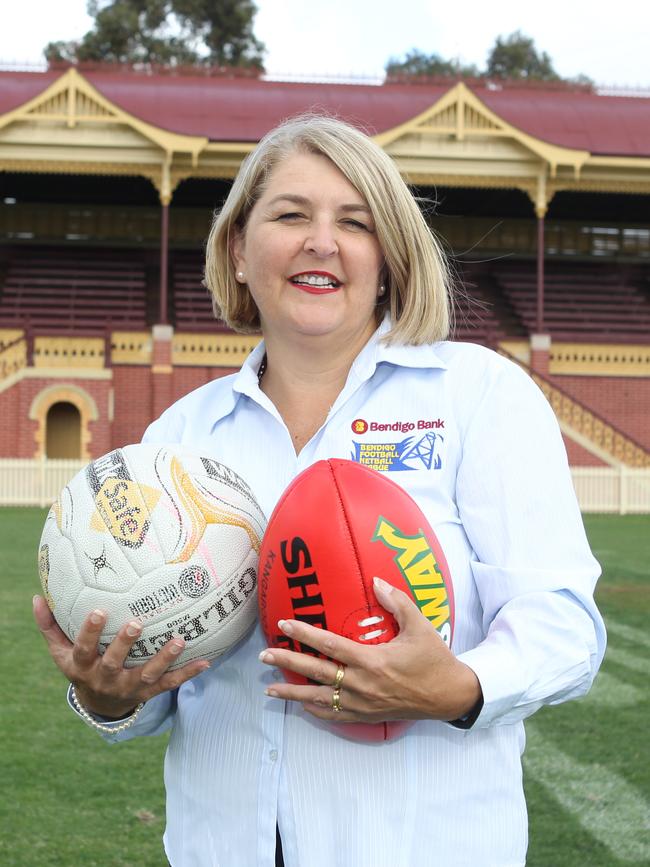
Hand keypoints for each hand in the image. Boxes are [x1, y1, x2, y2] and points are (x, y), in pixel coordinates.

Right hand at [33, 595, 209, 718]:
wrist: (100, 705)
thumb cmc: (81, 666)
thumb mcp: (61, 651)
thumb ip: (51, 626)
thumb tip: (37, 597)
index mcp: (84, 667)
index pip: (84, 650)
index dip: (90, 633)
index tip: (99, 611)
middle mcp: (107, 679)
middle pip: (114, 663)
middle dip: (124, 644)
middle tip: (136, 623)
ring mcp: (130, 687)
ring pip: (147, 674)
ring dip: (164, 658)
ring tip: (179, 640)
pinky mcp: (149, 692)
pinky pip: (170, 683)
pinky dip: (188, 673)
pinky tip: (206, 661)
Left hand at [259, 577, 481, 724]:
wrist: (449, 696)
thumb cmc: (434, 659)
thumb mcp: (419, 625)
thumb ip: (397, 601)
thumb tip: (375, 581)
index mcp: (372, 660)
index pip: (330, 645)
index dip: (305, 634)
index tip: (284, 624)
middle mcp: (362, 684)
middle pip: (316, 672)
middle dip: (288, 662)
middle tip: (264, 655)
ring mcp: (362, 703)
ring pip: (319, 699)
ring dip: (292, 693)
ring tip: (269, 688)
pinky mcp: (367, 716)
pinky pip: (334, 715)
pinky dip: (315, 710)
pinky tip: (301, 705)